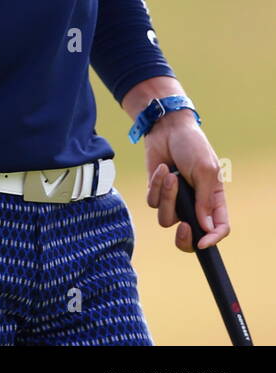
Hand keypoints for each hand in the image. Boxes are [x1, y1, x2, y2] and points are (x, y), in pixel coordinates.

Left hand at [144, 110, 229, 250]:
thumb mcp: (206, 170)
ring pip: (167, 218)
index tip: (203, 242)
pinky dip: (157, 186)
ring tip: (172, 176)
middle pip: (188, 236)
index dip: (213, 239)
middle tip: (183, 228)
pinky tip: (163, 169)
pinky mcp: (156, 192)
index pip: (218, 228)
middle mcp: (194, 204)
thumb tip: (206, 228)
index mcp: (213, 200)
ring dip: (168, 198)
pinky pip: (153, 201)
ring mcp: (174, 200)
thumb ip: (205, 200)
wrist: (167, 129)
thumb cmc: (192, 146)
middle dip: (184, 238)